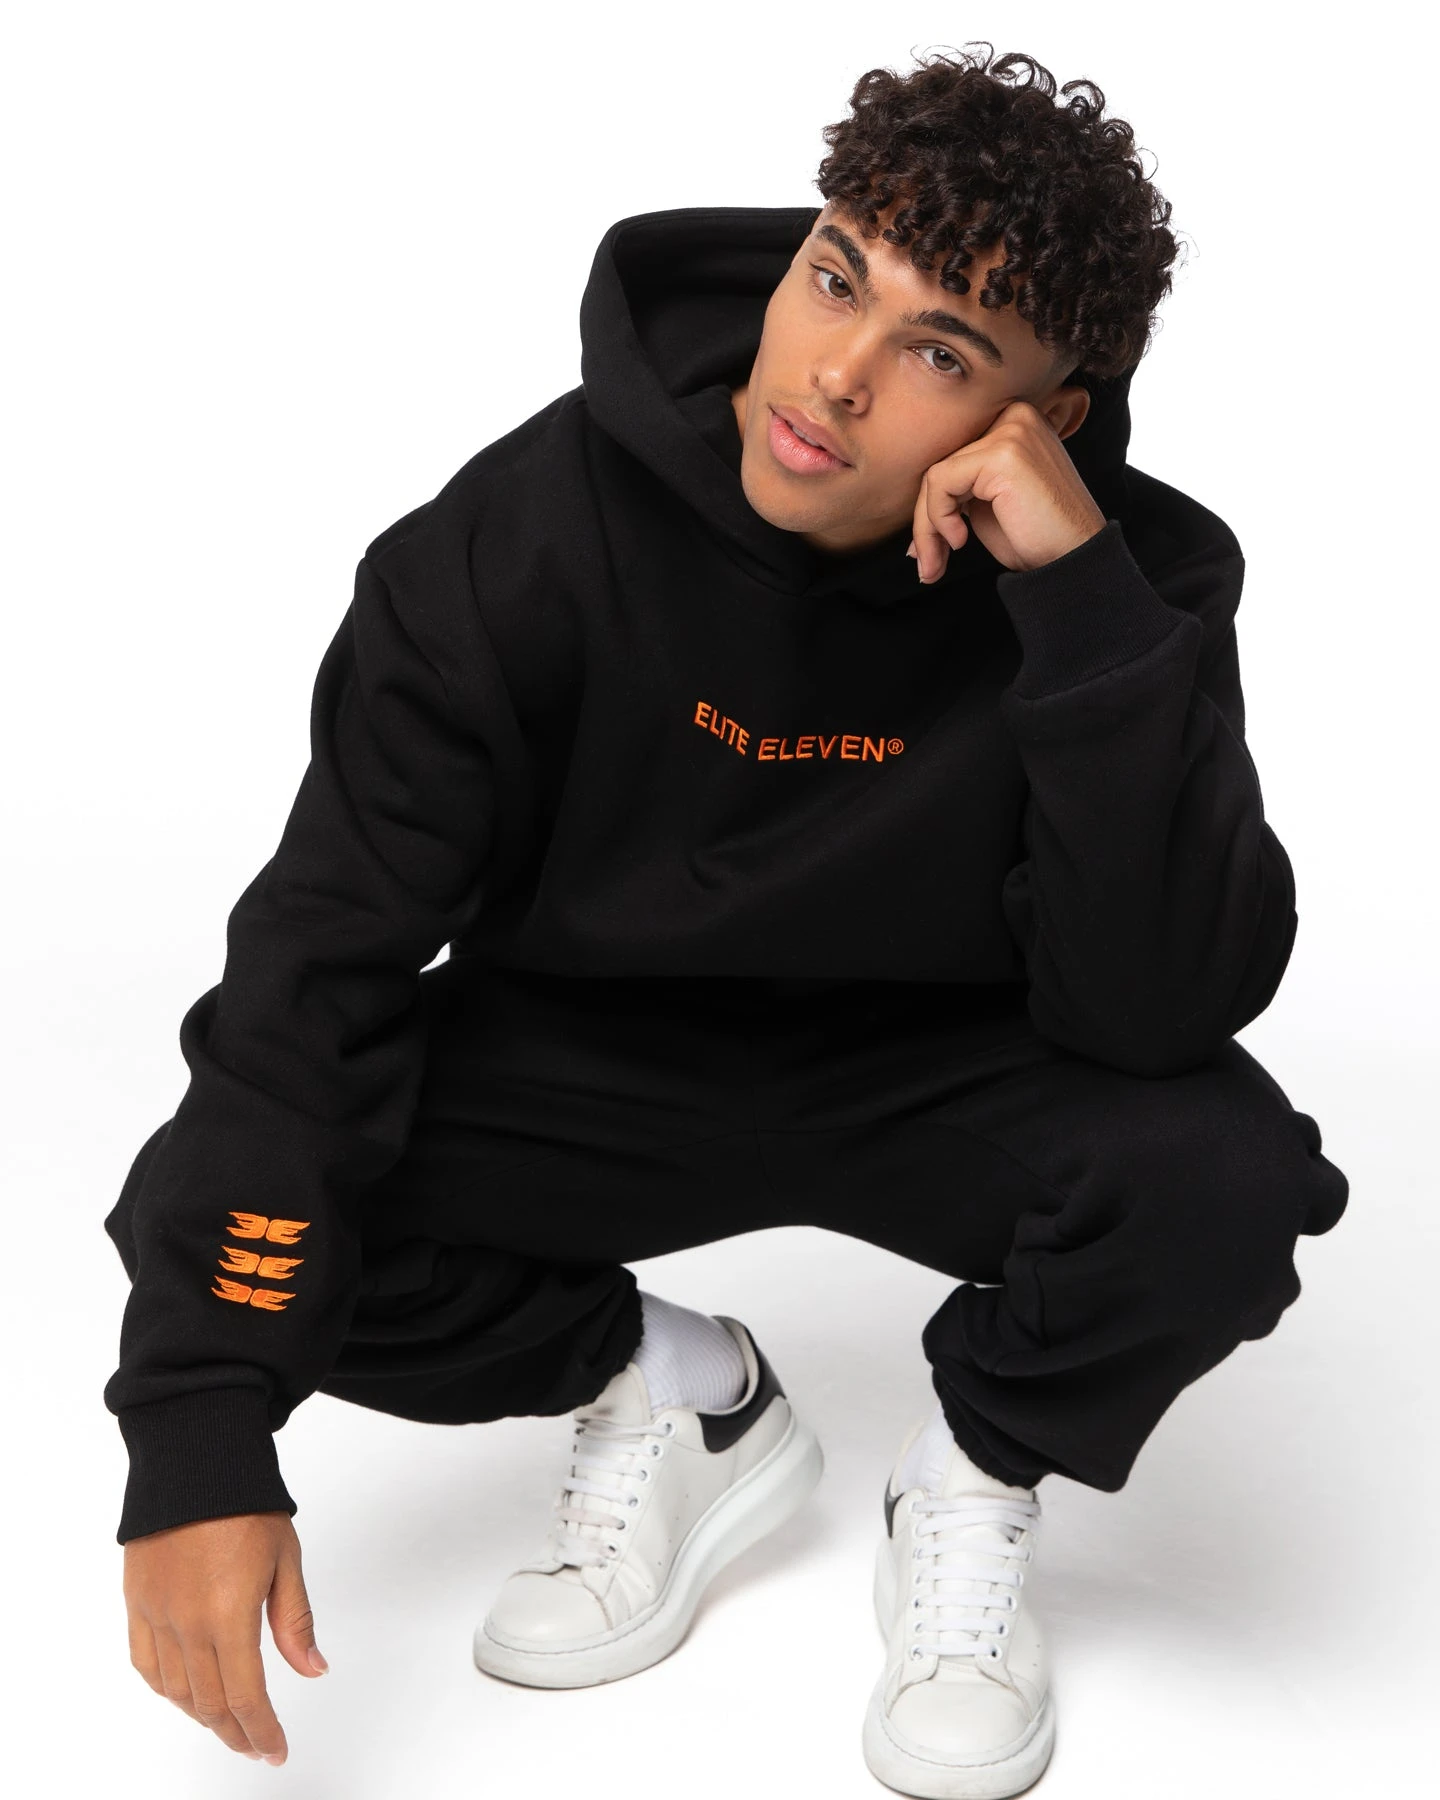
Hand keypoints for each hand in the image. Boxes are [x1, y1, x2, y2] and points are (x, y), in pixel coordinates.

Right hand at [123, 1511, 326, 1765]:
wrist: (195, 1464)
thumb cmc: (246, 1505)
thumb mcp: (285, 1560)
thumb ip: (295, 1621)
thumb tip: (313, 1669)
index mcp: (230, 1616)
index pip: (246, 1697)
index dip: (262, 1732)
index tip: (275, 1750)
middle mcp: (187, 1625)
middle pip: (210, 1703)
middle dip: (236, 1733)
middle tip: (256, 1746)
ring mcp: (156, 1616)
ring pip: (176, 1691)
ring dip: (202, 1716)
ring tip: (228, 1724)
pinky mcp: (136, 1603)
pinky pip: (146, 1664)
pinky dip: (166, 1689)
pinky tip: (185, 1694)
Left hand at [908, 399, 1107, 581]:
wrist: (1074, 558)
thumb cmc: (1036, 536)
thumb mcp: (988, 502)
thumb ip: (959, 486)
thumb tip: (916, 502)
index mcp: (1013, 422)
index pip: (952, 455)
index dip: (933, 505)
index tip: (930, 547)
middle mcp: (1014, 416)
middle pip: (940, 462)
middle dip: (925, 519)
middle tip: (926, 562)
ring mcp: (1011, 430)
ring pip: (935, 475)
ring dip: (926, 527)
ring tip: (935, 563)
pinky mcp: (1003, 453)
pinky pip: (941, 482)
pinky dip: (939, 518)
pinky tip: (961, 540)